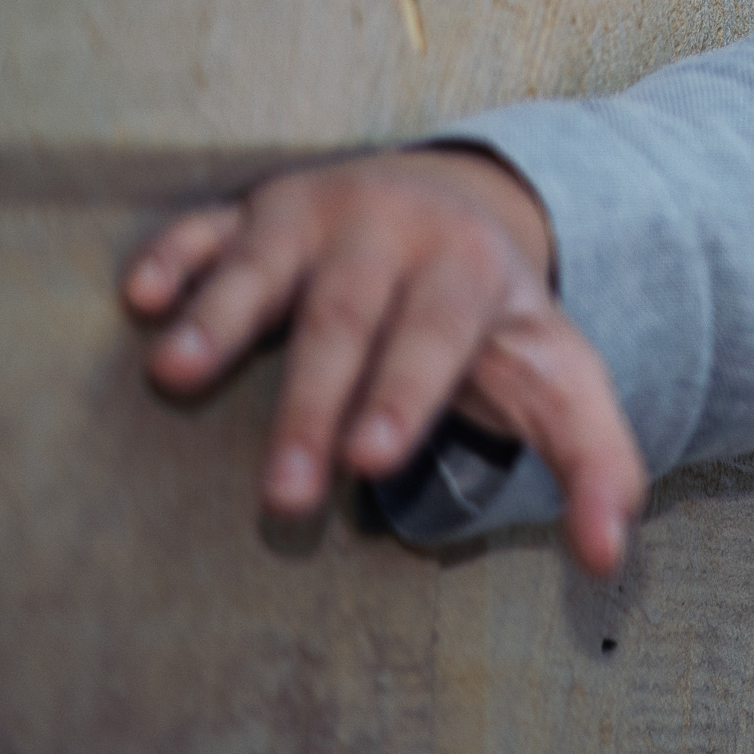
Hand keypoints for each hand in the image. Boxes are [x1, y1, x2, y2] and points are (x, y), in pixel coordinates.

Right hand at [120, 147, 646, 575]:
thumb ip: (594, 463)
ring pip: (268, 265)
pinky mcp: (254, 212)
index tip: (374, 461)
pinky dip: (176, 255)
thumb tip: (610, 557)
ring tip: (175, 374)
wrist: (462, 197)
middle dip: (312, 404)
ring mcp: (318, 215)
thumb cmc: (497, 322)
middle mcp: (395, 233)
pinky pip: (208, 226)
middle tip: (284, 493)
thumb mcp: (560, 377)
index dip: (407, 392)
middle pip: (348, 319)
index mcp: (470, 272)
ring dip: (223, 314)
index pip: (439, 334)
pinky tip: (143, 298)